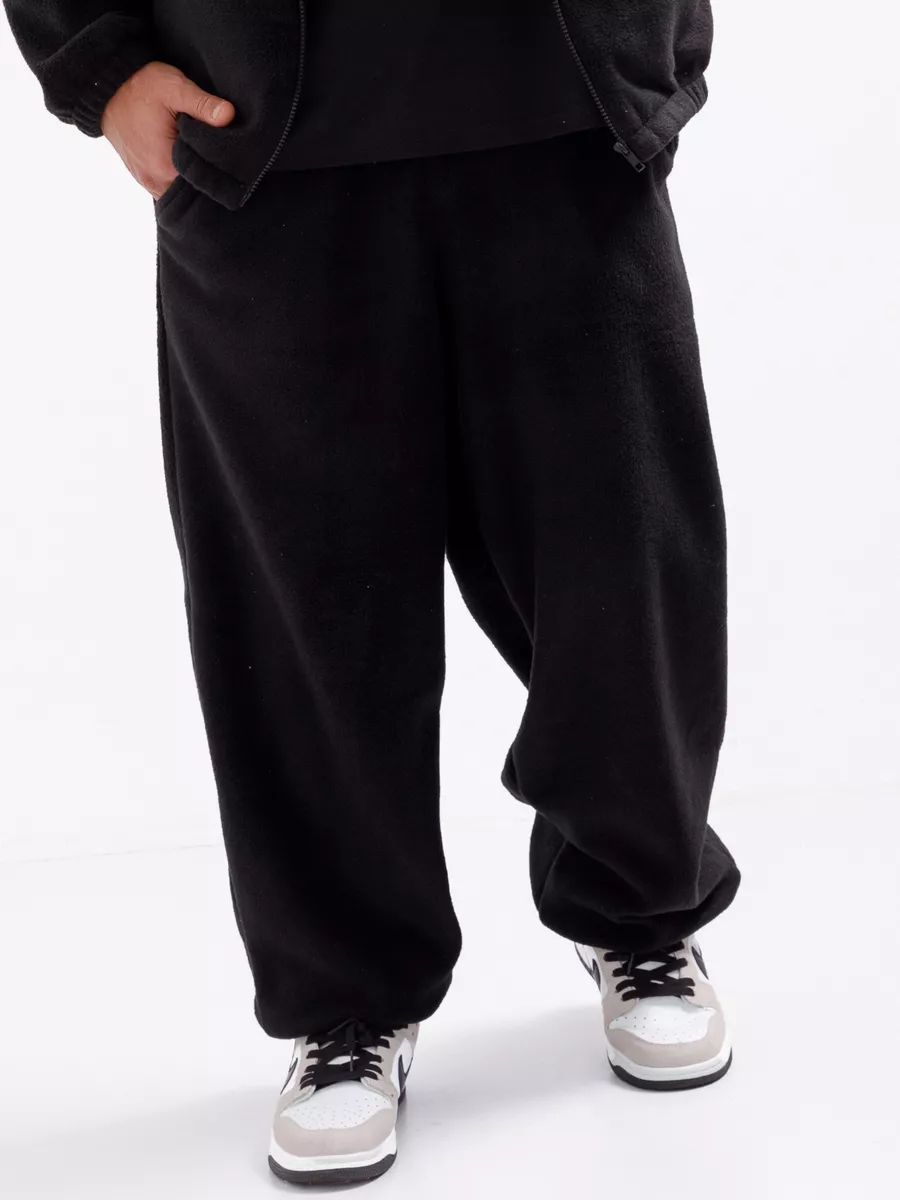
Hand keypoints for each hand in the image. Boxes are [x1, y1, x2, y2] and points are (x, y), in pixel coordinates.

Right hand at [101, 61, 234, 198]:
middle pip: (192, 191)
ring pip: (179, 190)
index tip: (228, 155)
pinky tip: (186, 160)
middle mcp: (155, 182)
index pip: (204, 182)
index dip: (219, 170)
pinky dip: (178, 176)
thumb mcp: (174, 88)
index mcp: (166, 167)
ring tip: (201, 156)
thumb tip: (229, 115)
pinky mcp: (142, 177)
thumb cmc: (140, 87)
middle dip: (205, 175)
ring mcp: (147, 182)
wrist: (105, 88)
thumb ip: (203, 104)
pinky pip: (167, 186)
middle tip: (217, 154)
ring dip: (191, 178)